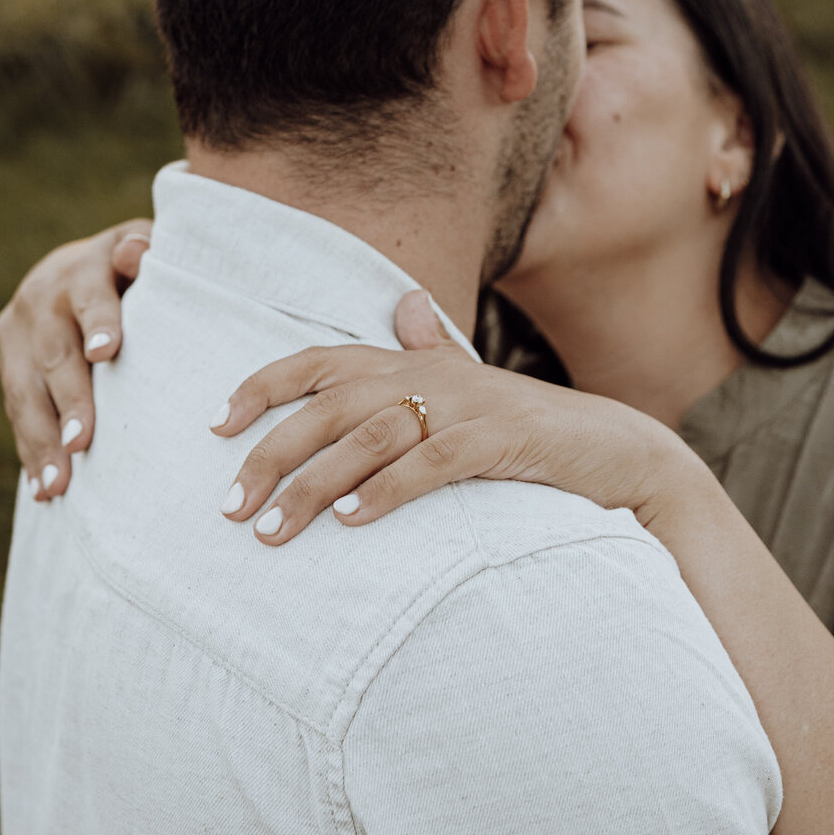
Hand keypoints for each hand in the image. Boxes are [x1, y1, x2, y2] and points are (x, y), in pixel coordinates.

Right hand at [0, 220, 151, 498]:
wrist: (78, 269)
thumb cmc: (133, 267)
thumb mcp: (144, 249)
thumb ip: (144, 252)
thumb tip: (135, 251)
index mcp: (81, 270)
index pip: (90, 296)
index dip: (99, 322)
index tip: (107, 352)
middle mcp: (41, 300)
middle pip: (55, 354)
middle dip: (69, 401)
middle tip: (82, 442)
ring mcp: (18, 334)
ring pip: (27, 391)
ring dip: (43, 440)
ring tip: (59, 483)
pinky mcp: (9, 363)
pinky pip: (18, 411)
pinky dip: (32, 450)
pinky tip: (44, 488)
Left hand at [213, 292, 696, 545]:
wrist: (618, 451)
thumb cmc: (533, 429)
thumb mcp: (473, 386)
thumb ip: (431, 348)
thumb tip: (402, 303)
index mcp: (415, 362)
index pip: (322, 359)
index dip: (264, 384)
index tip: (215, 425)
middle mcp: (432, 376)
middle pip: (330, 404)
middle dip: (271, 454)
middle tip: (229, 508)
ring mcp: (467, 407)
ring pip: (370, 437)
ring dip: (314, 486)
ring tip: (273, 531)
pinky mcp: (501, 441)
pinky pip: (433, 462)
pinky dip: (389, 490)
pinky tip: (354, 522)